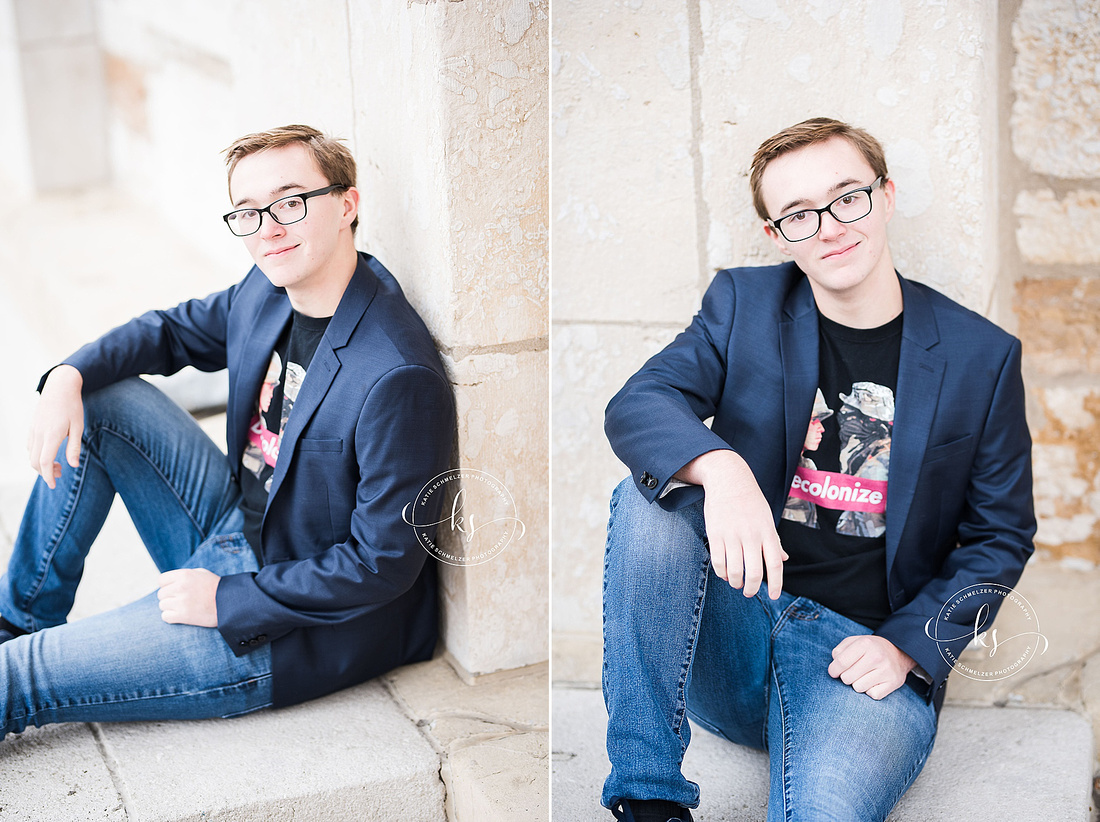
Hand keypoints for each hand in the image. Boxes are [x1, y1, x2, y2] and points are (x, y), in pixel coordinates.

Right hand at [26, 365, 83, 488]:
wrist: (60, 387)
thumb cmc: (72, 406)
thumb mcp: (78, 427)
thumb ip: (74, 447)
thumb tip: (73, 465)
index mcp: (51, 435)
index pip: (45, 462)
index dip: (48, 476)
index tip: (54, 485)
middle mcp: (39, 434)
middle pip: (35, 462)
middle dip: (46, 473)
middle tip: (61, 473)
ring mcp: (33, 430)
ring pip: (31, 455)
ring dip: (41, 464)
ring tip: (59, 465)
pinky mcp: (32, 427)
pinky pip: (30, 447)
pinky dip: (37, 455)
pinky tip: (50, 454)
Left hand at [157, 569, 220, 626]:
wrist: (229, 602)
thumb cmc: (215, 587)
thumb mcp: (201, 573)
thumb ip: (184, 575)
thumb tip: (169, 581)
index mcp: (184, 575)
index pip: (161, 580)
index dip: (167, 585)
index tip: (174, 589)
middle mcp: (180, 587)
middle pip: (161, 594)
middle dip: (169, 597)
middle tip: (181, 599)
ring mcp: (181, 602)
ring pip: (162, 605)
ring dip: (170, 607)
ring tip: (183, 607)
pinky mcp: (183, 616)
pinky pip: (165, 616)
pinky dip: (171, 617)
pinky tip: (180, 615)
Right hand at [675, 450, 787, 598]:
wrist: (729, 478)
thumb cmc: (750, 500)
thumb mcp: (767, 518)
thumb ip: (774, 540)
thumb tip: (783, 559)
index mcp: (767, 532)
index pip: (776, 564)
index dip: (776, 584)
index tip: (774, 596)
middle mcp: (752, 535)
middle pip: (755, 572)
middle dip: (752, 588)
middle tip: (749, 592)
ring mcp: (733, 535)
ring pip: (735, 571)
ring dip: (735, 582)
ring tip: (736, 583)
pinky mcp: (716, 534)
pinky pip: (718, 561)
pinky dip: (721, 572)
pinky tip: (724, 572)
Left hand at [828, 635, 915, 699]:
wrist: (900, 653)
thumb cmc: (871, 649)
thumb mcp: (854, 642)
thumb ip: (839, 651)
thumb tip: (834, 667)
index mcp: (865, 644)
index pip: (841, 662)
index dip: (833, 670)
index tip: (833, 672)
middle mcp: (877, 656)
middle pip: (847, 677)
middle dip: (846, 677)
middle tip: (853, 672)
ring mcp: (886, 670)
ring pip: (858, 688)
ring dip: (858, 684)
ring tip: (864, 676)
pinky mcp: (894, 683)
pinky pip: (872, 695)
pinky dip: (871, 691)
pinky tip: (875, 682)